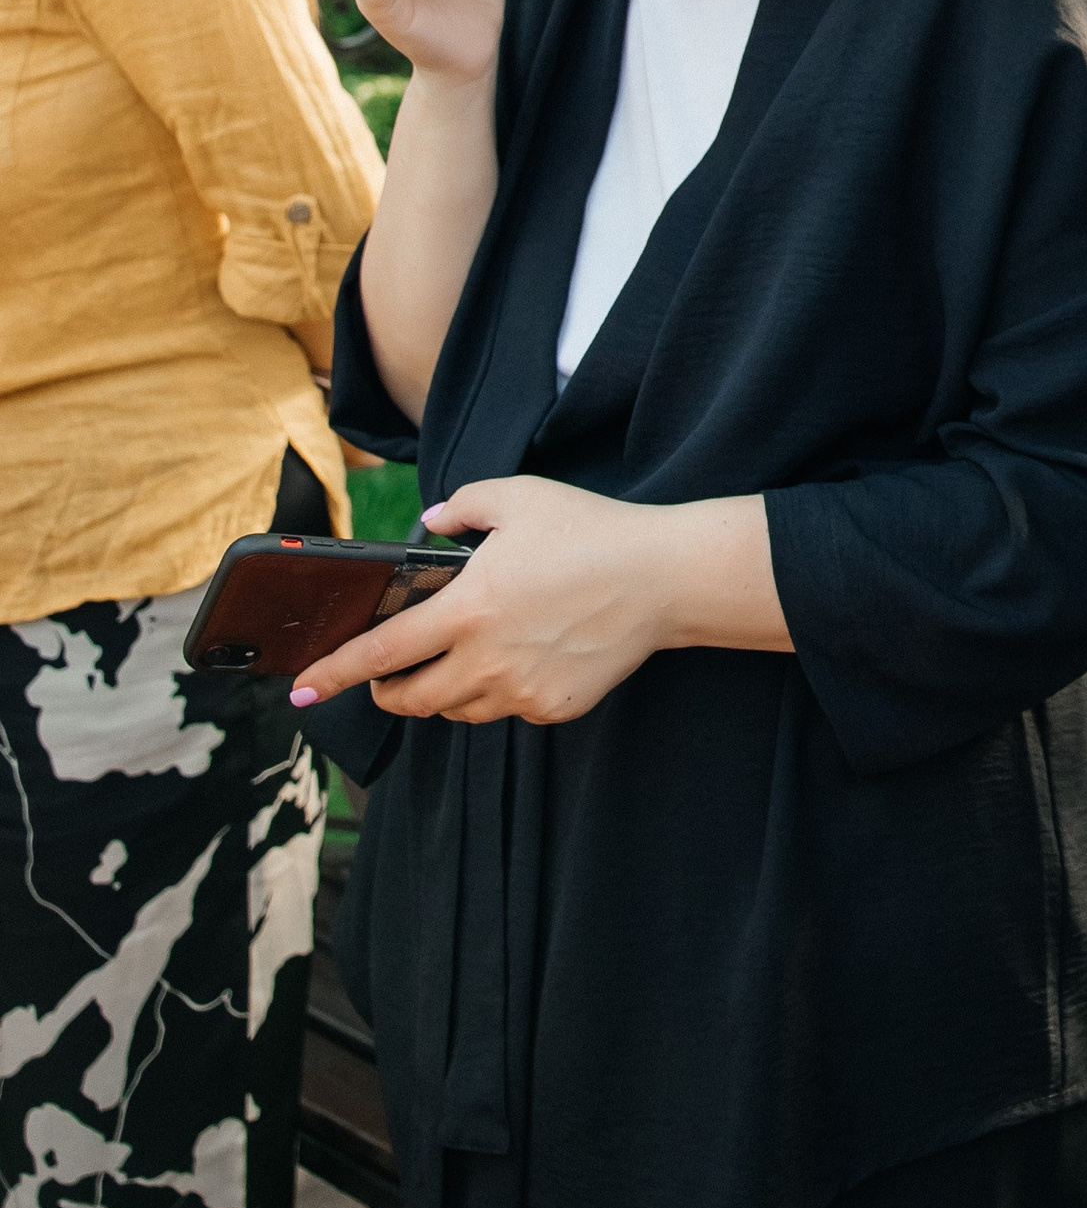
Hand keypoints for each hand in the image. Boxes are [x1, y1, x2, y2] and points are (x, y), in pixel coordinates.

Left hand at [287, 476, 786, 727]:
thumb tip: (428, 524)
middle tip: (384, 678)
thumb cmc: (592, 531)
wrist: (665, 578)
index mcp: (469, 607)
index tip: (300, 690)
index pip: (380, 652)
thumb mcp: (520, 498)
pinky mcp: (553, 709)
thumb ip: (461, 507)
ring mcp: (521, 690)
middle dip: (386, 693)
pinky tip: (522, 658)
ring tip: (461, 657)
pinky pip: (506, 709)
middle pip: (411, 699)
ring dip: (443, 691)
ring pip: (457, 709)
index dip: (334, 674)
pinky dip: (498, 692)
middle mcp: (487, 658)